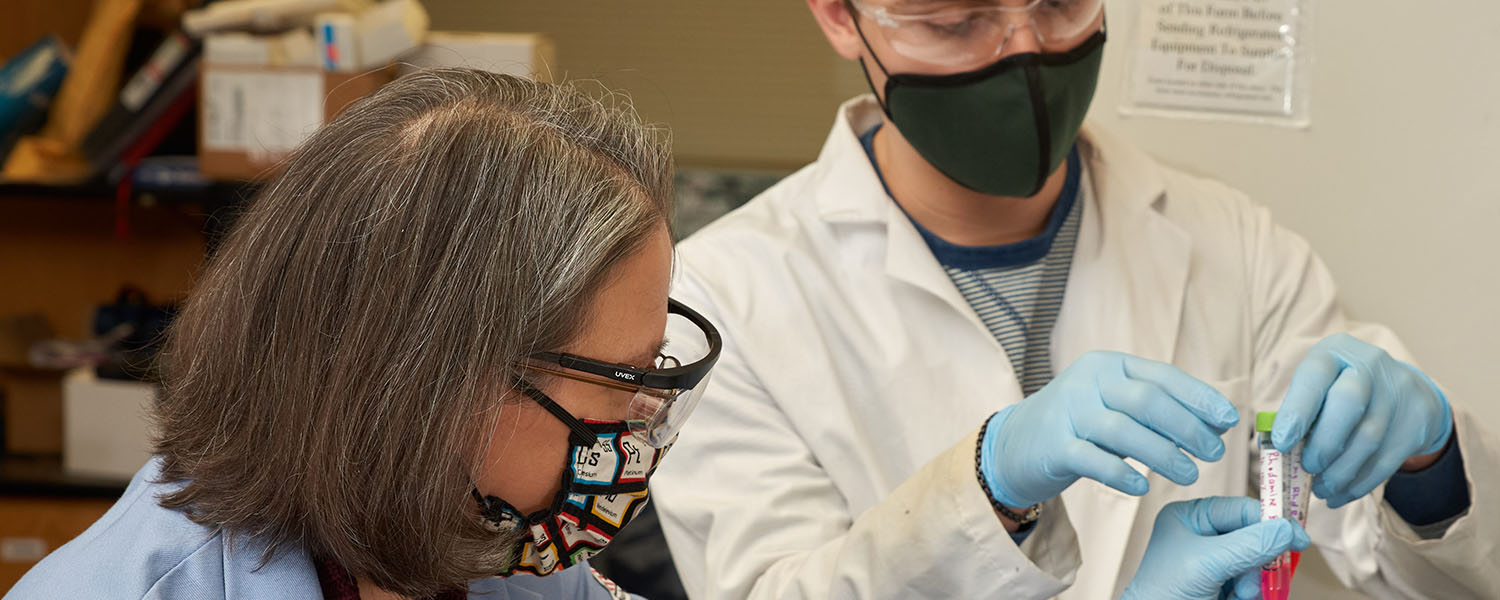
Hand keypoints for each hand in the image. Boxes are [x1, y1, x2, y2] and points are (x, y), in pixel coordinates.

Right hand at [980, 351, 1239, 507]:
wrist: (1015, 444)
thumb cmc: (1080, 426)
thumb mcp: (1115, 407)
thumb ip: (1159, 411)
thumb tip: (1217, 422)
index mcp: (1108, 365)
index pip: (1162, 376)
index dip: (1199, 397)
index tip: (1229, 420)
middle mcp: (1087, 382)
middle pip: (1146, 401)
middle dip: (1187, 428)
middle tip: (1214, 453)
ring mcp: (1067, 412)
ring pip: (1123, 430)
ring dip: (1163, 454)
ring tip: (1190, 475)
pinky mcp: (1052, 445)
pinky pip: (1092, 460)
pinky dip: (1121, 474)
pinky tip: (1143, 488)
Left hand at [1121, 497, 1310, 599]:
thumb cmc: (1163, 594)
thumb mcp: (1207, 563)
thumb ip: (1248, 545)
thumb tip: (1286, 529)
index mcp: (1190, 517)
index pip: (1241, 508)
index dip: (1271, 521)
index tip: (1297, 538)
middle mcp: (1203, 536)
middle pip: (1255, 538)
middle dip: (1260, 560)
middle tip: (1259, 576)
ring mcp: (1215, 562)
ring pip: (1258, 564)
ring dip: (1256, 582)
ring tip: (1240, 594)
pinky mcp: (1223, 585)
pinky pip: (1254, 584)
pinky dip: (1252, 594)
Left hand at [1272, 334, 1452, 507]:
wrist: (1403, 390)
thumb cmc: (1341, 389)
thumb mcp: (1319, 385)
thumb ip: (1300, 411)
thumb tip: (1279, 453)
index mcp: (1335, 352)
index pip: (1315, 375)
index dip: (1297, 410)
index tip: (1282, 442)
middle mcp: (1370, 365)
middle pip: (1349, 404)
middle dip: (1324, 443)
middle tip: (1307, 468)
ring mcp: (1398, 392)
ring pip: (1368, 438)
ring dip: (1340, 472)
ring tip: (1321, 488)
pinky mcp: (1416, 422)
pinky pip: (1386, 460)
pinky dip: (1359, 483)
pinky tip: (1340, 495)